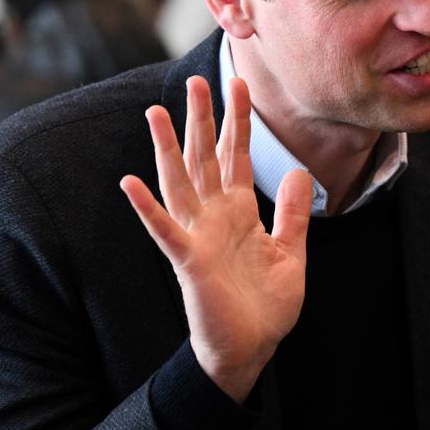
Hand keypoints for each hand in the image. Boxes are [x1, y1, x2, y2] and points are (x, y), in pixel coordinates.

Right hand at [120, 76, 312, 402]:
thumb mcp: (290, 253)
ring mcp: (198, 235)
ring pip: (179, 182)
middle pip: (205, 158)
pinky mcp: (188, 260)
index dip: (237, 121)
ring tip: (154, 113)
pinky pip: (165, 229)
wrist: (251, 349)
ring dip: (167, 149)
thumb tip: (299, 172)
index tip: (239, 84)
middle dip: (201, 119)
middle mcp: (214, 216)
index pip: (236, 156)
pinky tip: (130, 182)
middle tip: (196, 80)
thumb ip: (291, 214)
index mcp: (239, 212)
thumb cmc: (265, 306)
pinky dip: (148, 207)